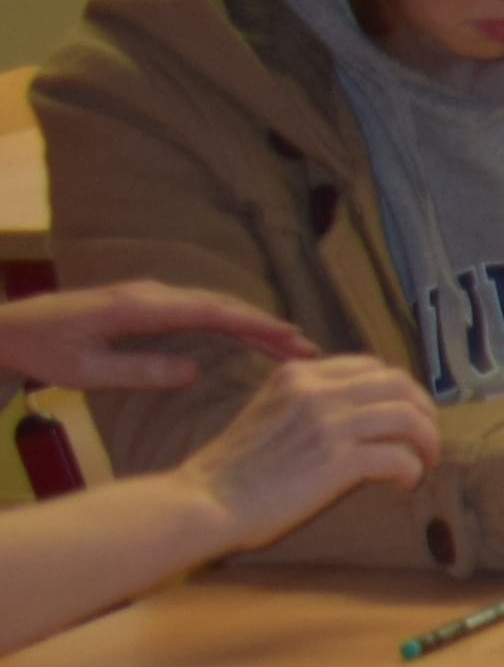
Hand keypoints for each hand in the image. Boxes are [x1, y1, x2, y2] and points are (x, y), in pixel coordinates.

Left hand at [0, 280, 314, 393]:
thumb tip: (195, 369)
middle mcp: (150, 294)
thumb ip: (141, 370)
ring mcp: (149, 296)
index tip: (292, 338)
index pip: (211, 312)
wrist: (10, 328)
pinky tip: (252, 339)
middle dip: (268, 325)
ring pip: (214, 306)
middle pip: (221, 306)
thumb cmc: (45, 350)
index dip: (255, 325)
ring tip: (293, 346)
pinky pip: (200, 310)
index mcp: (140, 308)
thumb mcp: (87, 372)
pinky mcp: (147, 305)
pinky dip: (232, 323)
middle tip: (311, 348)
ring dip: (254, 324)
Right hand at [171, 355, 437, 540]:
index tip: (405, 416)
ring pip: (409, 417)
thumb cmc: (237, 469)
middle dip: (423, 412)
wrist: (208, 499)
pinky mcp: (338, 461)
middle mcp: (316, 390)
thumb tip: (359, 412)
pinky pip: (401, 457)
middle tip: (426, 441)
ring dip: (427, 442)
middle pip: (400, 385)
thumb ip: (309, 403)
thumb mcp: (269, 413)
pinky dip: (412, 470)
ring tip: (423, 463)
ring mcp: (328, 423)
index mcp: (299, 374)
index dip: (399, 391)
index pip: (371, 367)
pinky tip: (404, 484)